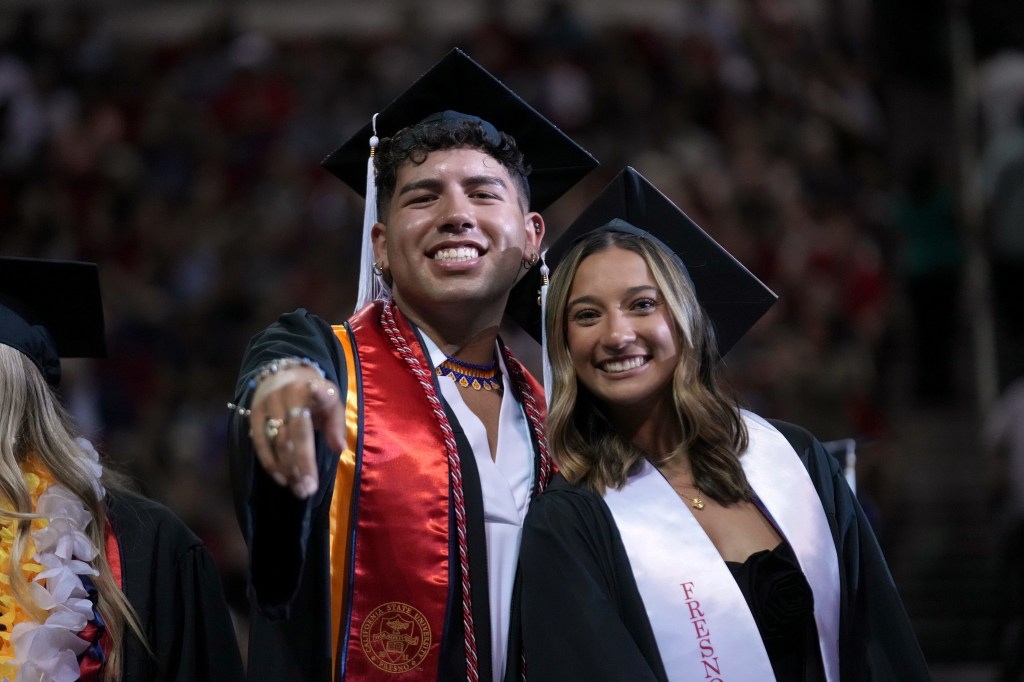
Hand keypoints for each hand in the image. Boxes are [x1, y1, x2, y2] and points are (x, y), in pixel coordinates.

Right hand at [248, 366, 345, 498]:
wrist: (282, 376)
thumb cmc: (314, 395)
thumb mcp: (331, 402)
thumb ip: (337, 423)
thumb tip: (339, 448)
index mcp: (311, 387)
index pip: (318, 396)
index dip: (320, 395)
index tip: (320, 393)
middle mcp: (287, 394)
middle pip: (295, 432)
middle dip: (302, 463)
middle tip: (309, 489)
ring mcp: (267, 404)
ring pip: (277, 441)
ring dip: (288, 469)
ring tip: (299, 490)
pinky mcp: (253, 414)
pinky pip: (260, 443)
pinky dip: (270, 464)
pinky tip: (282, 480)